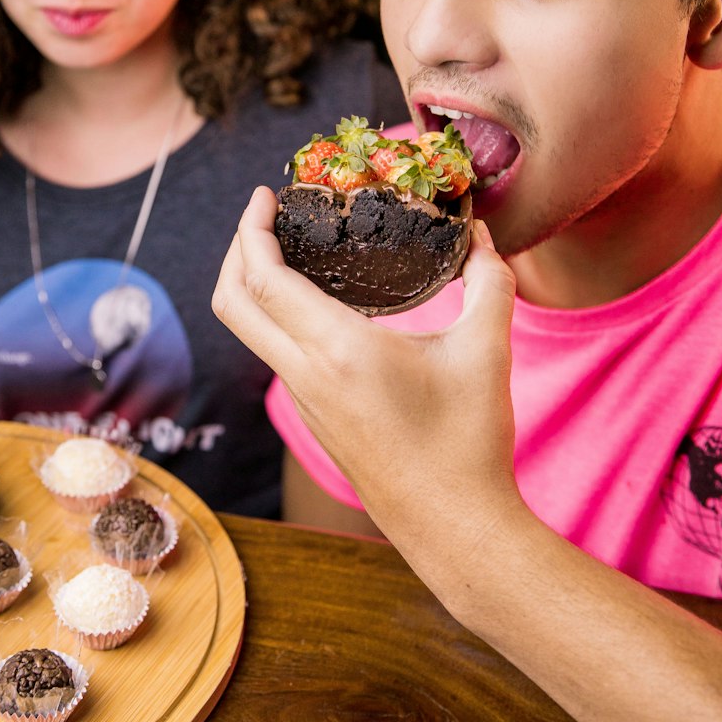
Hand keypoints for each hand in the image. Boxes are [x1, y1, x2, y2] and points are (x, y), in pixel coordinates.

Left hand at [213, 187, 523, 576]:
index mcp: (336, 350)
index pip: (263, 279)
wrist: (453, 527)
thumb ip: (489, 282)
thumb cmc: (468, 442)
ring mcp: (305, 400)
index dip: (252, 229)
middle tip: (265, 215)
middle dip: (236, 250)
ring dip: (253, 284)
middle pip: (232, 302)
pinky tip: (316, 301)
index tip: (266, 194)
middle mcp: (305, 374)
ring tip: (290, 248)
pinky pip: (276, 353)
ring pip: (250, 331)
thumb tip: (482, 236)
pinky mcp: (315, 418)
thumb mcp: (488, 350)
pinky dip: (276, 314)